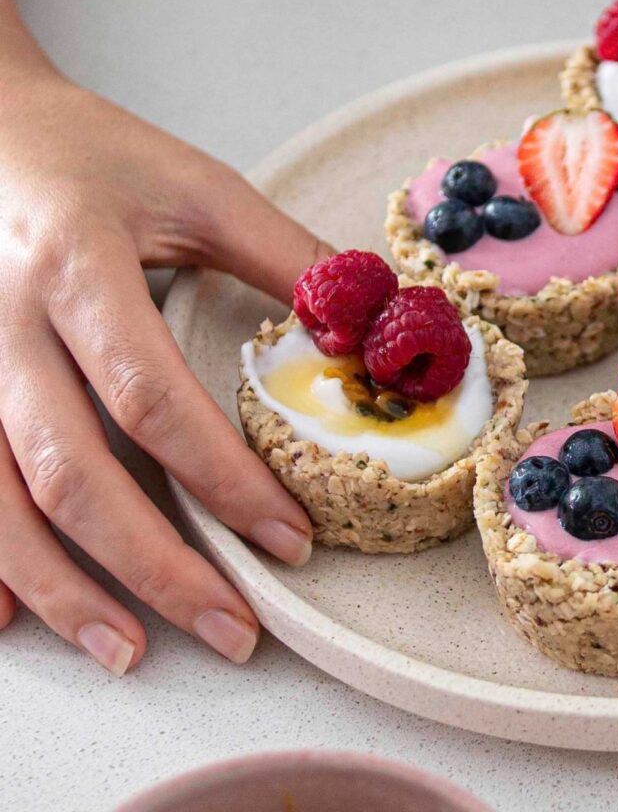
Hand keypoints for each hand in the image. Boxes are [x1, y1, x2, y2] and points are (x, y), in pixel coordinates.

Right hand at [0, 51, 326, 673]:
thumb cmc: (90, 158)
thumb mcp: (193, 186)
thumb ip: (287, 258)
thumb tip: (385, 330)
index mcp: (75, 267)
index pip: (149, 397)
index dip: (220, 477)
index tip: (289, 539)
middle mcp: (1, 326)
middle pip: (68, 473)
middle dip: (152, 565)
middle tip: (230, 628)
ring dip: (62, 592)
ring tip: (130, 653)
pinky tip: (14, 622)